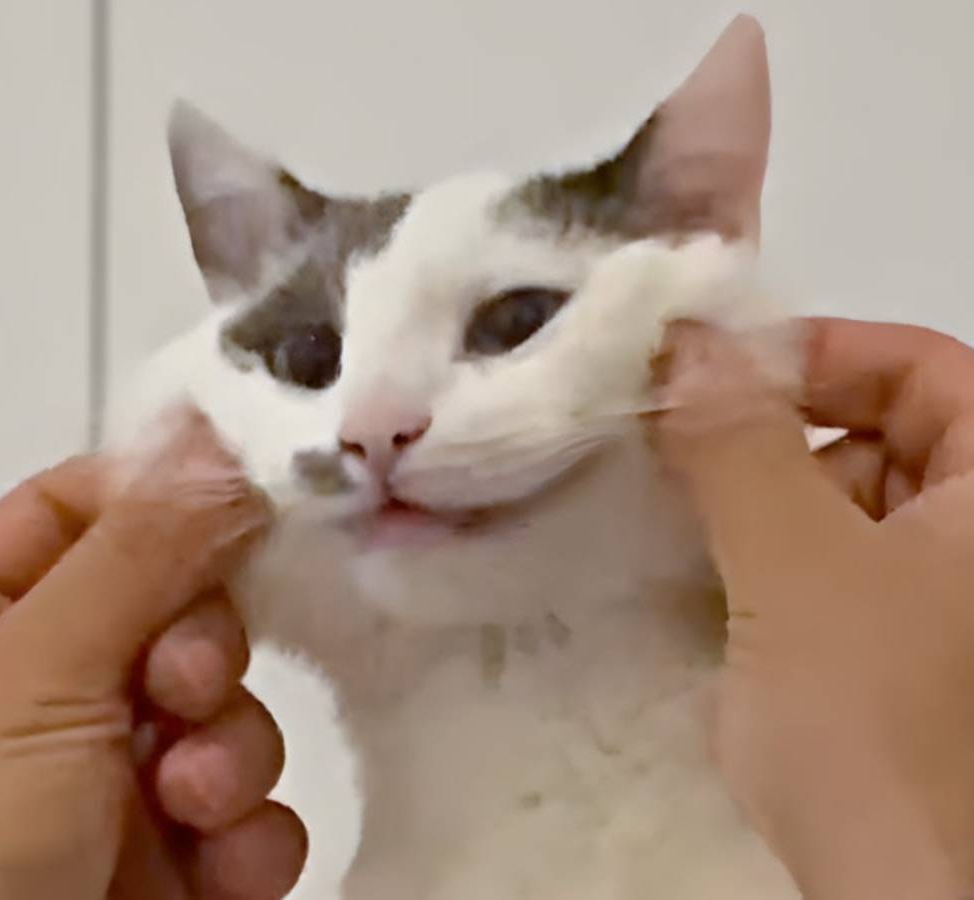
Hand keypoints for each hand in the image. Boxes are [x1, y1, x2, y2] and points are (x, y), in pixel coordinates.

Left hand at [0, 410, 305, 899]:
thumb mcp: (38, 672)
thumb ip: (140, 549)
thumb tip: (216, 435)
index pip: (86, 508)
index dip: (160, 505)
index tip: (236, 500)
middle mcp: (49, 686)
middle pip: (181, 605)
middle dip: (202, 649)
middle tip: (178, 686)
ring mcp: (114, 777)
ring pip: (228, 711)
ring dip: (229, 752)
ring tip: (186, 801)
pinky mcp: (172, 862)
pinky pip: (251, 814)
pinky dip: (251, 837)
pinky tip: (218, 865)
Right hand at [654, 318, 973, 899]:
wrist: (891, 885)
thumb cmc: (866, 712)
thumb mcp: (797, 562)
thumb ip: (741, 441)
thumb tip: (688, 337)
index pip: (925, 366)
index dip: (821, 352)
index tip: (711, 372)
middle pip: (885, 429)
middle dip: (777, 425)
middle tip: (675, 438)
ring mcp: (942, 602)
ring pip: (846, 501)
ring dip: (759, 492)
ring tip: (675, 507)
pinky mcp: (893, 654)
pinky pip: (826, 567)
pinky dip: (765, 554)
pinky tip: (702, 569)